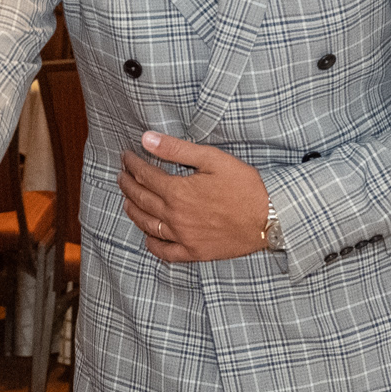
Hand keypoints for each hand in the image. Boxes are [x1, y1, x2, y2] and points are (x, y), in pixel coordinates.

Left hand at [117, 132, 272, 262]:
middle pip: (141, 199)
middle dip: (127, 184)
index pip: (145, 175)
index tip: (126, 157)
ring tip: (127, 200)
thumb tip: (147, 139)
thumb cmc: (245, 185)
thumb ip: (177, 150)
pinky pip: (164, 251)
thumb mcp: (212, 159)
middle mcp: (175, 216)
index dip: (132, 164)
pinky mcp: (194, 252)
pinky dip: (152, 243)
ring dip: (132, 210)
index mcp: (178, 191)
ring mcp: (183, 236)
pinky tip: (148, 236)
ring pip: (147, 224)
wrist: (269, 218)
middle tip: (121, 176)